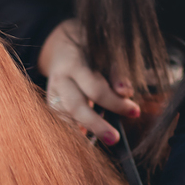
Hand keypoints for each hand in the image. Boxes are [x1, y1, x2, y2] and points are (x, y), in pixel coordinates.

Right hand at [38, 19, 139, 145]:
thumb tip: (125, 93)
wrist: (62, 46)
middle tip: (114, 139)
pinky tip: (87, 136)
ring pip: (66, 117)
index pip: (96, 88)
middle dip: (96, 125)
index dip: (116, 103)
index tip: (135, 112)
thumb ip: (116, 74)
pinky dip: (75, 131)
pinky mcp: (49, 103)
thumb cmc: (92, 53)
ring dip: (85, 130)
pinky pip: (61, 122)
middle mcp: (60, 79)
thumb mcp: (106, 55)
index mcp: (76, 63)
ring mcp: (52, 92)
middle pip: (76, 107)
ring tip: (104, 138)